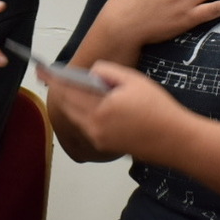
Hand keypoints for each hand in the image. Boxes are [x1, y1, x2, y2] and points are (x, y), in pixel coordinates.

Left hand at [48, 62, 188, 164]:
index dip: (55, 80)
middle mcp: (94, 127)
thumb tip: (91, 73)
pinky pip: (88, 127)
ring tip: (70, 89)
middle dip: (60, 92)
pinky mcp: (107, 147)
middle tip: (51, 79)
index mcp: (98, 110)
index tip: (42, 72)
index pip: (69, 91)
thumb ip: (108, 72)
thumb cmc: (158, 108)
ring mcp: (99, 139)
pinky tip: (89, 105)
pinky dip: (83, 115)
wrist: (176, 140)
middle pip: (69, 107)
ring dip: (72, 104)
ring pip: (77, 118)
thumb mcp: (133, 80)